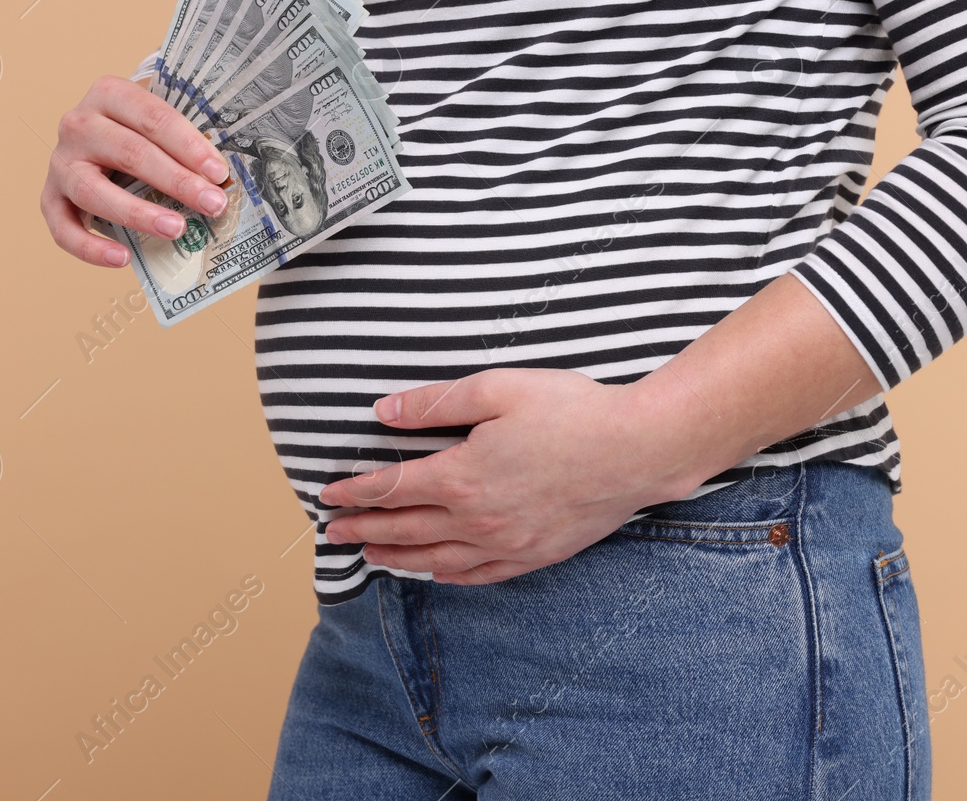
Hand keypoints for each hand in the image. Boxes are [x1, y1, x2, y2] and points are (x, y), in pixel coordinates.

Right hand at [40, 74, 230, 266]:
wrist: (98, 135)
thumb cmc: (141, 132)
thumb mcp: (160, 123)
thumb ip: (185, 142)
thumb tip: (223, 178)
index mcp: (109, 94)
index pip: (153, 118)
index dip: (189, 146)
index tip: (219, 172)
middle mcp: (79, 124)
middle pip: (130, 153)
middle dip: (176, 181)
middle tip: (212, 204)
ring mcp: (61, 162)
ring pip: (94, 191)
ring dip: (138, 213)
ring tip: (177, 230)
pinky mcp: (50, 197)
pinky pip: (62, 227)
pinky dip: (89, 248)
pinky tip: (122, 259)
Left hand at [318, 368, 706, 584]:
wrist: (638, 449)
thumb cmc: (572, 411)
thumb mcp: (497, 389)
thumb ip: (436, 404)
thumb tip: (384, 412)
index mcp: (461, 476)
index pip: (392, 488)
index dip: (356, 492)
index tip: (328, 496)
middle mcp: (477, 519)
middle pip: (406, 530)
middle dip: (364, 531)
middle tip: (333, 535)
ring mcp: (508, 543)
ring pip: (437, 560)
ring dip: (398, 559)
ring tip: (372, 557)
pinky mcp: (537, 554)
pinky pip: (481, 575)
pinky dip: (450, 577)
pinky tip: (438, 574)